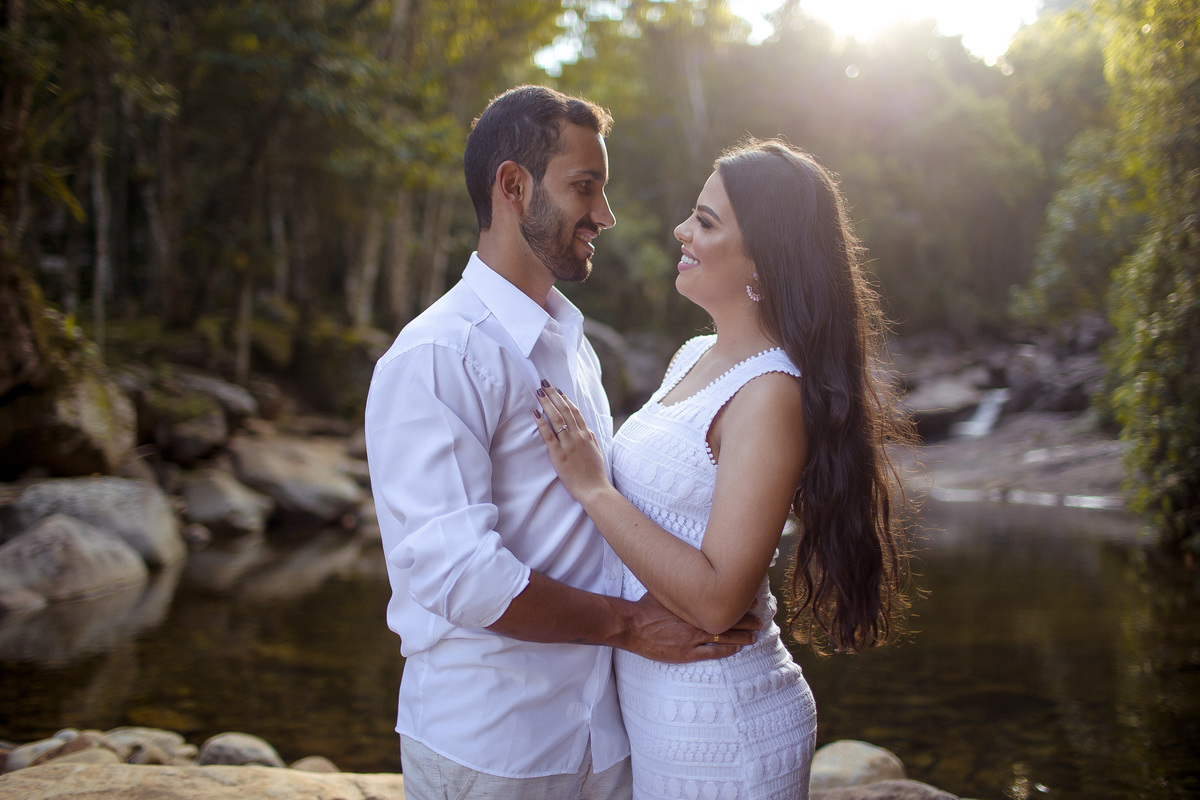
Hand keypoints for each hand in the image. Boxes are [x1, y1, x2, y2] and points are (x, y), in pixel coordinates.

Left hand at [533, 381, 610, 501]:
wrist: (594, 489)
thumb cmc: (595, 473)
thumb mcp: (596, 451)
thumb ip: (590, 438)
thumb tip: (585, 428)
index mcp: (587, 434)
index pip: (575, 411)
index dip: (565, 399)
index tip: (558, 390)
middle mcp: (578, 436)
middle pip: (565, 410)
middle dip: (554, 395)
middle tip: (544, 383)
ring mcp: (568, 444)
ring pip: (556, 419)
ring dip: (547, 404)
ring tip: (538, 392)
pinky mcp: (559, 454)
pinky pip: (548, 435)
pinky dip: (541, 423)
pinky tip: (535, 413)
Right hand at [622, 593, 760, 663]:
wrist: (633, 626)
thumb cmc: (646, 607)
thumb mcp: (665, 591)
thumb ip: (680, 588)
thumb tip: (689, 574)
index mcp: (693, 606)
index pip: (723, 603)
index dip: (739, 603)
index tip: (751, 601)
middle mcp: (697, 622)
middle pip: (728, 621)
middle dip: (746, 621)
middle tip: (760, 620)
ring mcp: (693, 639)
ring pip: (725, 637)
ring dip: (742, 637)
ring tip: (755, 636)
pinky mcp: (687, 653)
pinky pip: (712, 653)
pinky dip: (727, 650)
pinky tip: (737, 649)